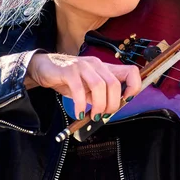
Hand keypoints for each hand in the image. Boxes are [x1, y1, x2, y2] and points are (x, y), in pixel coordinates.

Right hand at [25, 53, 141, 119]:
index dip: (134, 86)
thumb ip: (99, 97)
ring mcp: (83, 66)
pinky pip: (79, 89)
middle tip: (103, 115)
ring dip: (98, 105)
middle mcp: (97, 65)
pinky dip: (81, 104)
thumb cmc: (68, 79)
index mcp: (105, 68)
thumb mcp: (88, 89)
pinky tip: (79, 112)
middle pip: (114, 84)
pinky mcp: (69, 70)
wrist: (44, 67)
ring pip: (99, 86)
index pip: (131, 72)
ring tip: (92, 115)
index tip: (126, 100)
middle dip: (111, 104)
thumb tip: (108, 112)